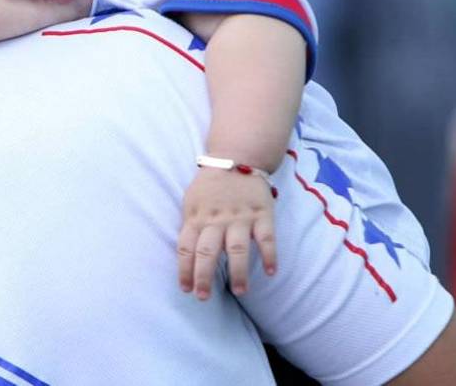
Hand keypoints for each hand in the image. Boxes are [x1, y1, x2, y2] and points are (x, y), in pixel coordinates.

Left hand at [177, 166, 276, 299]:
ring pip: (237, 248)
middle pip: (208, 251)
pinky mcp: (262, 214)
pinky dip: (270, 255)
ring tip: (240, 292)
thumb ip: (190, 226)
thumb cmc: (210, 186)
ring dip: (238, 272)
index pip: (186, 247)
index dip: (184, 269)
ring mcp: (240, 217)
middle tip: (203, 297)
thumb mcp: (191, 202)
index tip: (185, 289)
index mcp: (196, 216)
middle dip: (204, 276)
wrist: (236, 157)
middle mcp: (216, 219)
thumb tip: (186, 255)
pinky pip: (267, 237)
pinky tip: (271, 272)